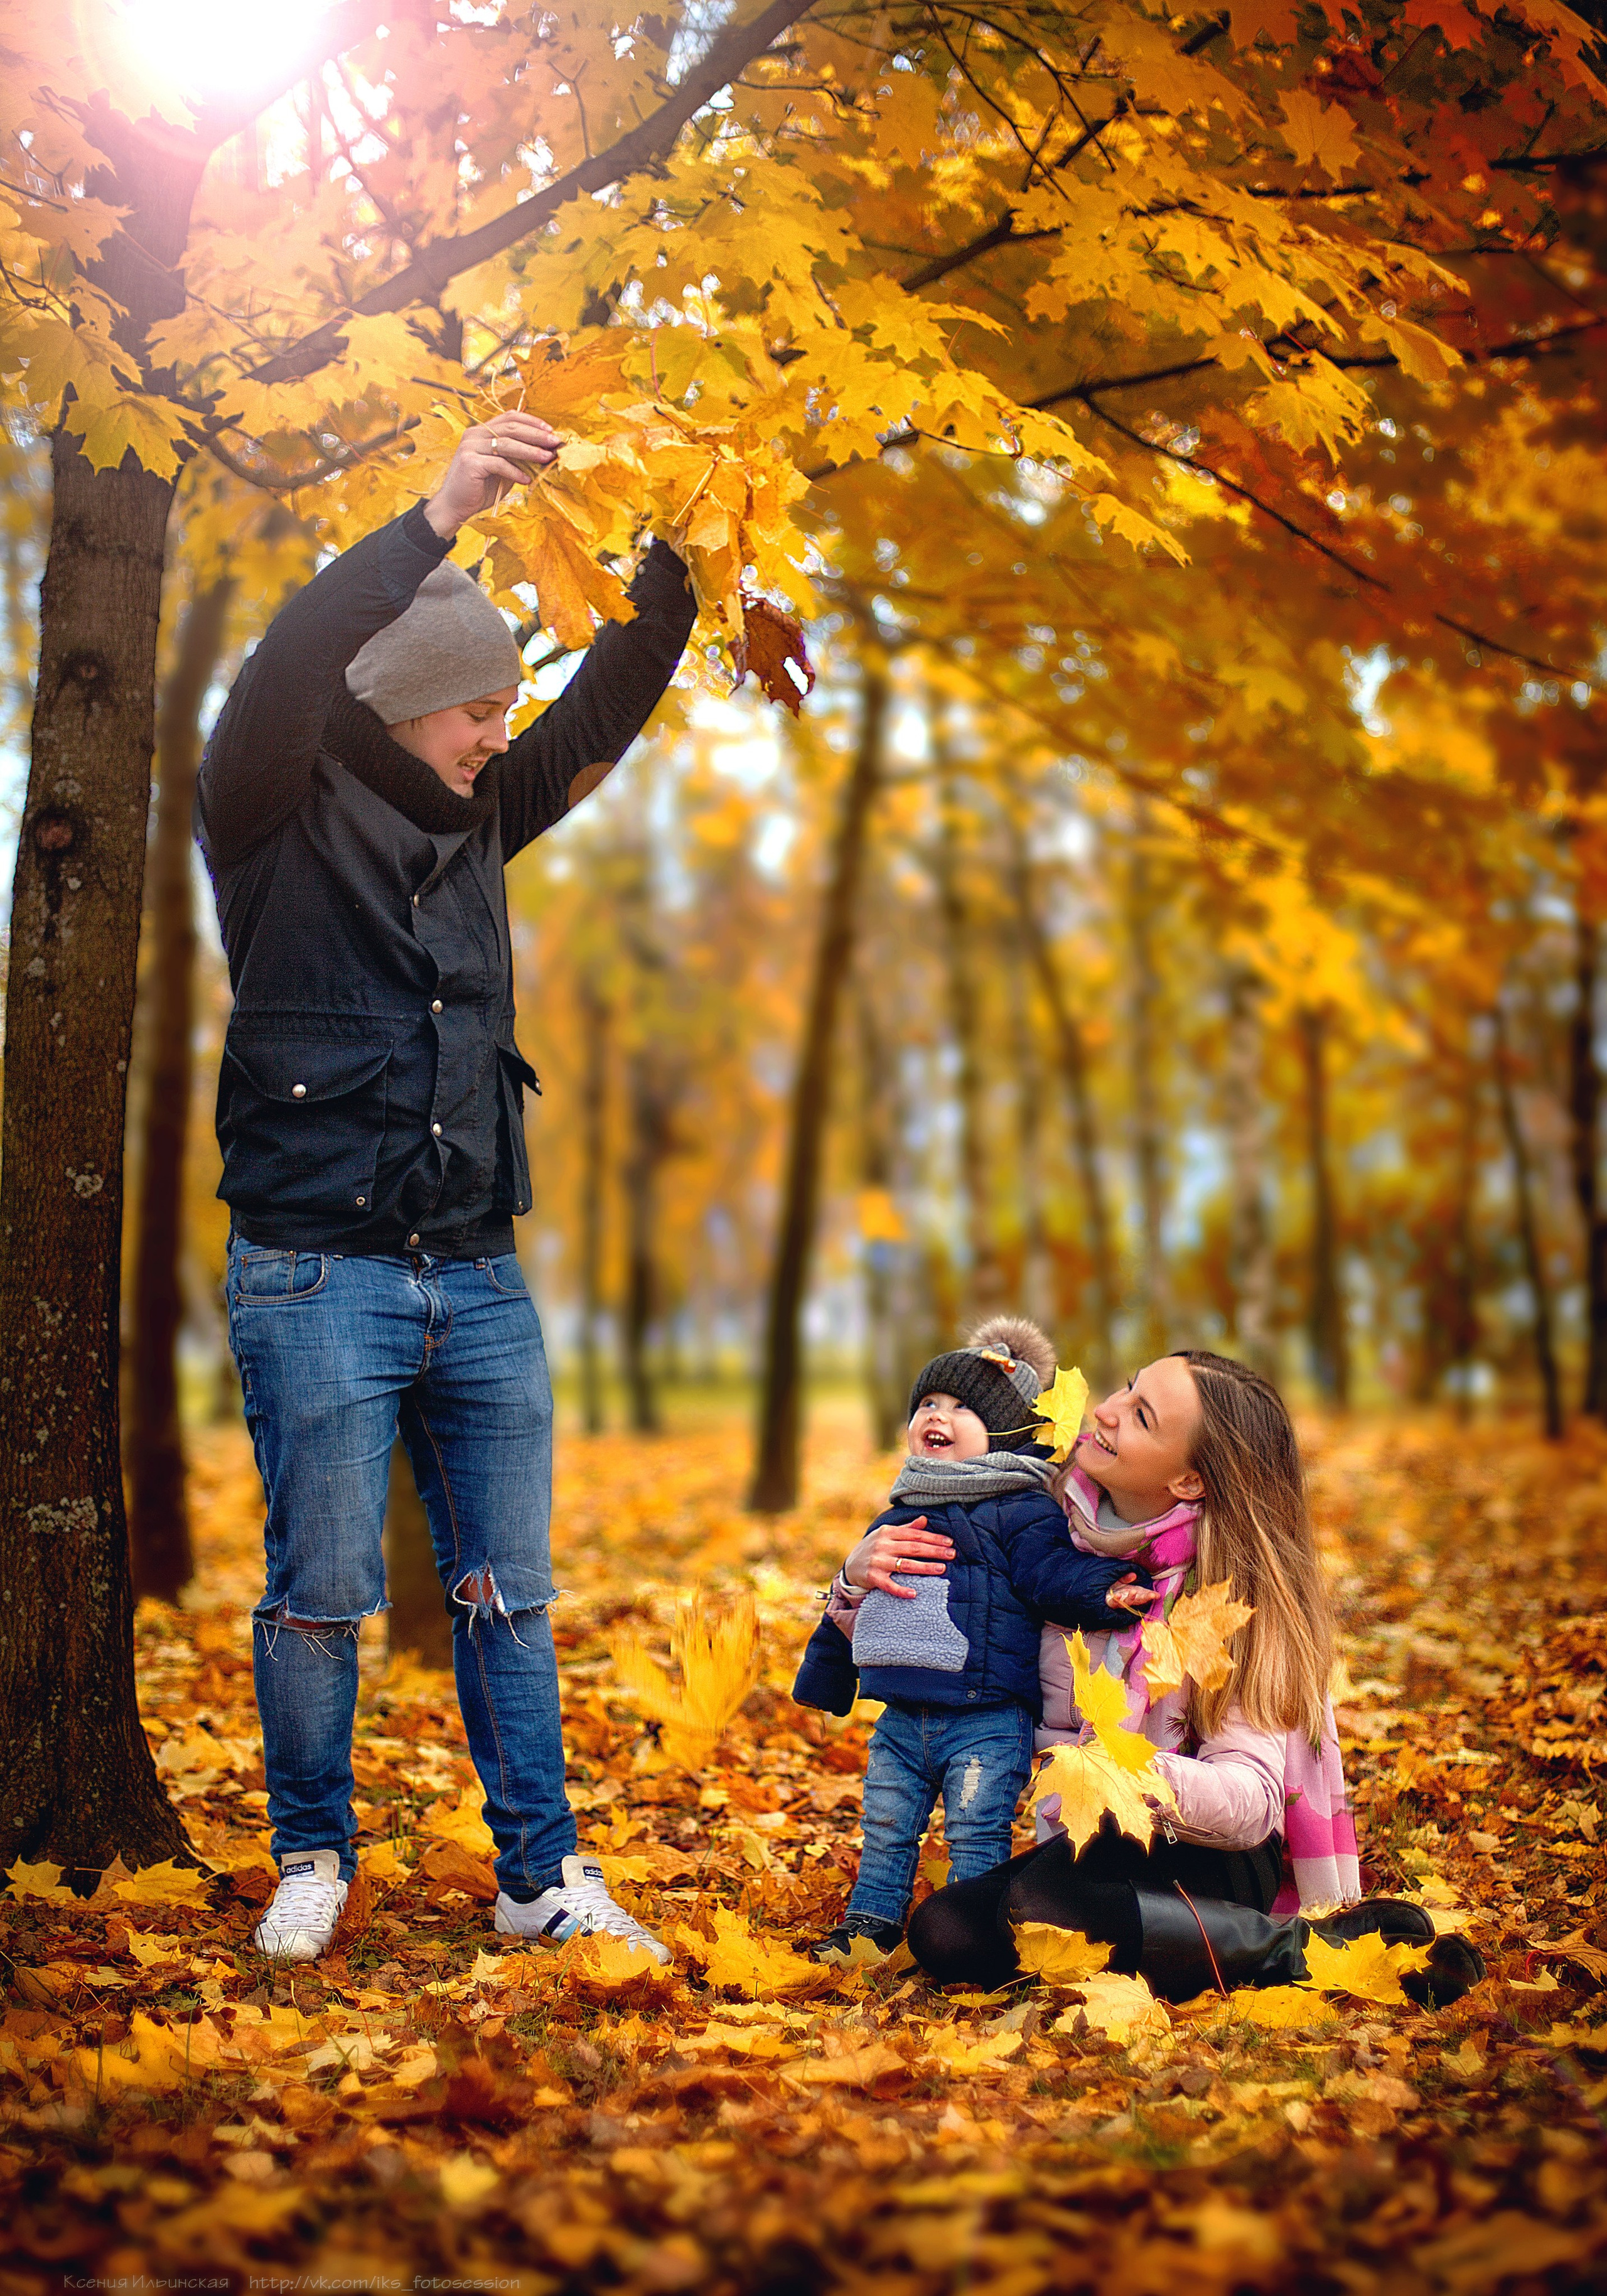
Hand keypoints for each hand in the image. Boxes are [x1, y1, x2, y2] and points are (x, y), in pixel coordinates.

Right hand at [424, 413, 561, 537]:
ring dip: (530, 451)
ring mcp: (470, 447)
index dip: (531, 421)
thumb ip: (517, 458)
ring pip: (506, 444)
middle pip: (510, 428)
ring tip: (546, 457)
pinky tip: (527, 480)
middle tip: (555, 442)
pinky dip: (515, 472)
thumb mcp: (503, 469)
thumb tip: (545, 452)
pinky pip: (499, 464)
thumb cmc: (480, 487)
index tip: (550, 430)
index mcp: (482, 431)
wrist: (455, 505)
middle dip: (536, 435)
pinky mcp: (470, 463)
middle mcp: (475, 434)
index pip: (509, 417)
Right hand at [843, 1517, 955, 1598]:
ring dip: (925, 1567)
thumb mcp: (887, 1535)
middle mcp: (882, 1545)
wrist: (851, 1566)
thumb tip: (925, 1519)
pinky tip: (914, 1593)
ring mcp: (877, 1561)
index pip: (915, 1535)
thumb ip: (906, 1529)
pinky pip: (889, 1585)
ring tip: (941, 1569)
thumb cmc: (875, 1548)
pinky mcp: (872, 1577)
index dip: (933, 1538)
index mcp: (888, 1532)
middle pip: (913, 1548)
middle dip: (934, 1551)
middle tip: (952, 1554)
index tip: (949, 1542)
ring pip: (905, 1565)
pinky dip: (901, 1590)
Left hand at [1105, 1576, 1159, 1612]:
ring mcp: (1117, 1601)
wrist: (1095, 1588)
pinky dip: (1117, 1600)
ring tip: (1134, 1592)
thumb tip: (1134, 1575)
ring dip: (1130, 1598)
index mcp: (1130, 1591)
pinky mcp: (1109, 1602)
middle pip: (1137, 1599)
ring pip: (1126, 1603)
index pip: (1142, 1593)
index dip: (1149, 1594)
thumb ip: (1126, 1577)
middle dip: (1145, 1598)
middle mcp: (1125, 1597)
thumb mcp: (1119, 1578)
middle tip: (1152, 1595)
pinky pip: (1113, 1603)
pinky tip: (1119, 1596)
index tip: (1157, 1595)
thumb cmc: (1109, 1583)